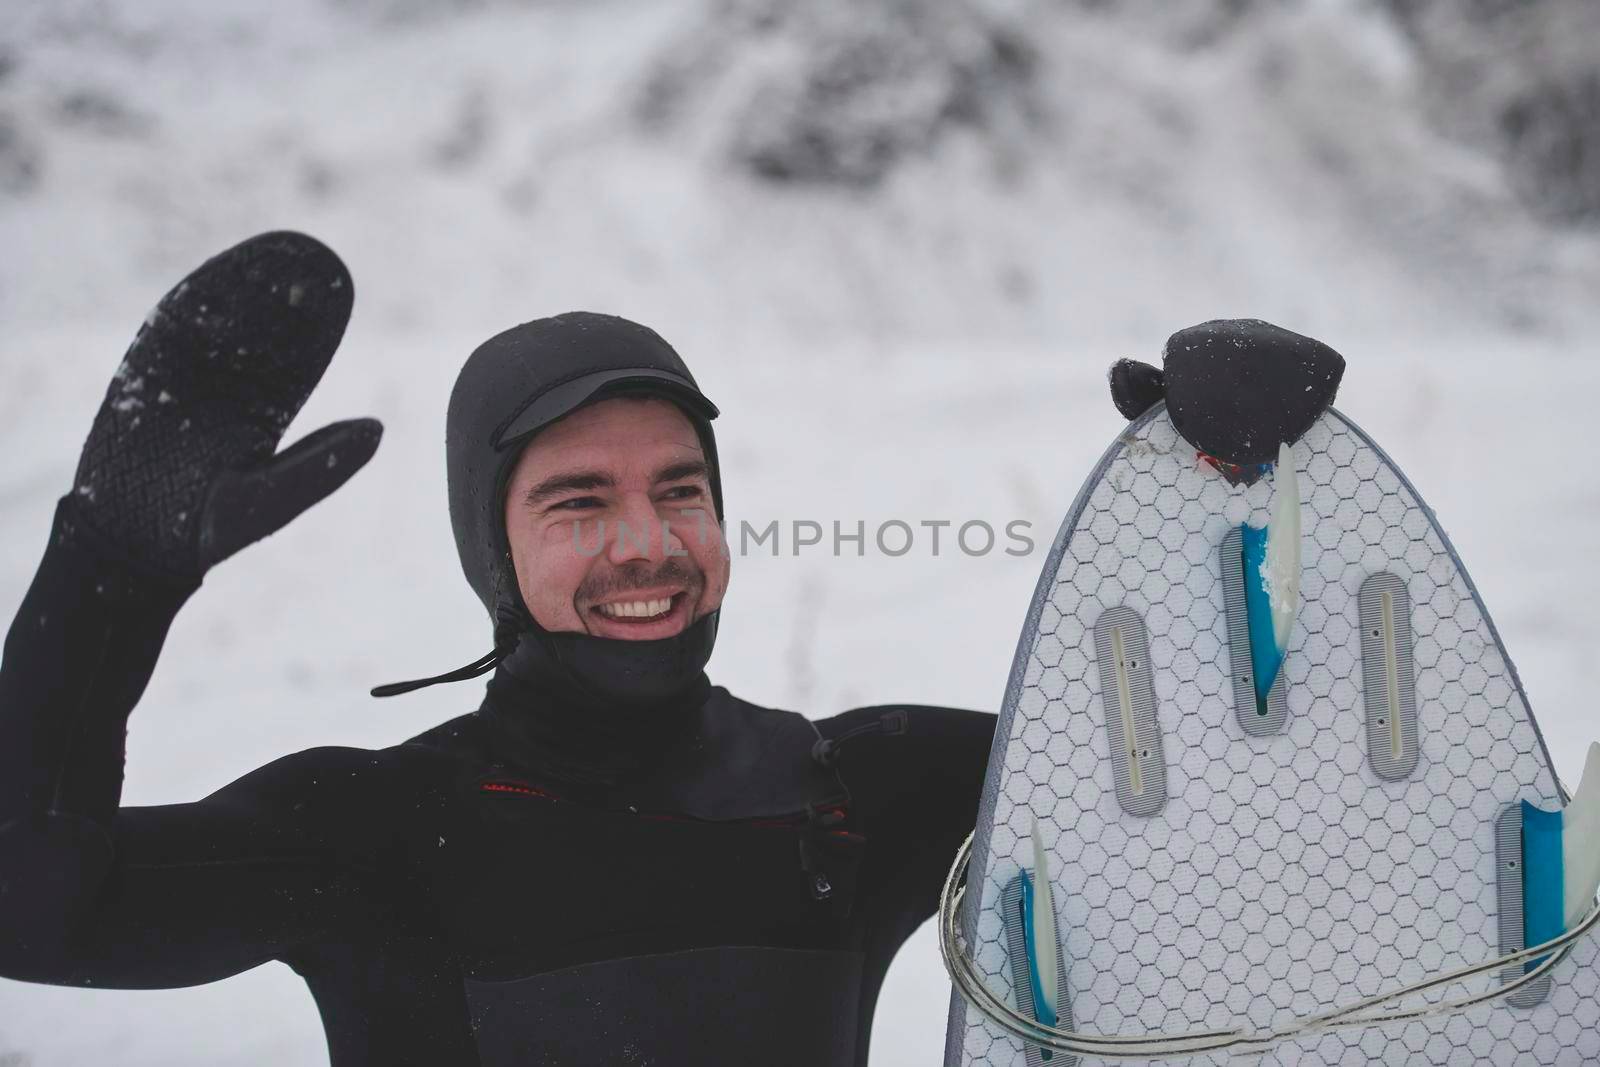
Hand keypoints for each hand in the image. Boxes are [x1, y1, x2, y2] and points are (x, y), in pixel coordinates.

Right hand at [68, 231, 381, 578]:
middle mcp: (228, 390)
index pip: (295, 358)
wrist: (134, 543)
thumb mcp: (272, 499)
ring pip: (218, 321)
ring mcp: (185, 379)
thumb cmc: (205, 531)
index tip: (337, 287)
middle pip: (260, 329)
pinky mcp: (143, 376)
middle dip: (282, 292)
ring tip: (272, 250)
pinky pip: (170, 329)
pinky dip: (192, 302)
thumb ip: (323, 464)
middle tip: (311, 254)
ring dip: (242, 286)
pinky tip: (217, 274)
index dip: (315, 324)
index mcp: (262, 413)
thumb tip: (379, 428)